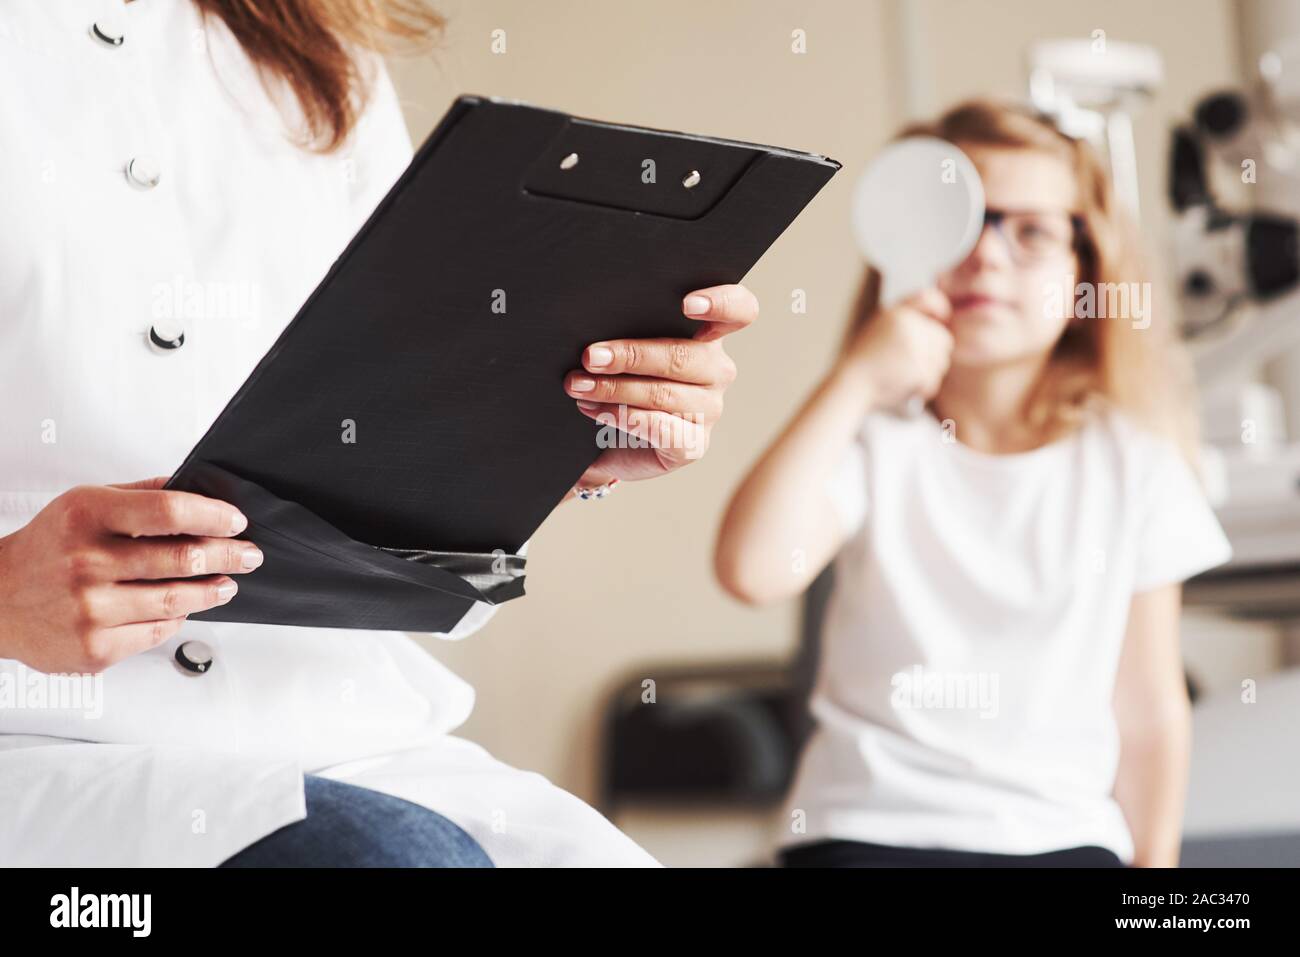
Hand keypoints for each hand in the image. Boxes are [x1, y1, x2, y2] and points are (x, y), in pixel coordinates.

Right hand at [0, 479, 262, 673]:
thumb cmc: (46, 548)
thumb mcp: (84, 505)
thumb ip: (140, 496)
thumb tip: (197, 489)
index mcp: (87, 516)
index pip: (169, 511)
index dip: (213, 516)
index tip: (235, 521)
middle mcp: (87, 562)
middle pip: (182, 558)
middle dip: (228, 555)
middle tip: (249, 554)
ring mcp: (91, 609)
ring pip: (177, 600)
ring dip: (212, 591)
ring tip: (226, 583)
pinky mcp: (95, 647)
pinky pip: (157, 632)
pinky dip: (177, 618)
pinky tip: (183, 607)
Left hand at [562, 284, 755, 492]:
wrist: (608, 441)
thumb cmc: (620, 382)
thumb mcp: (625, 351)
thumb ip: (625, 330)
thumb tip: (594, 323)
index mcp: (708, 336)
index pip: (738, 311)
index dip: (722, 302)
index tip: (687, 304)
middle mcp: (716, 371)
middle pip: (685, 356)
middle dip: (632, 355)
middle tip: (590, 356)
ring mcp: (709, 410)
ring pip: (665, 393)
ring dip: (615, 388)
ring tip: (578, 385)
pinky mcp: (693, 444)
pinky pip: (662, 429)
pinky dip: (623, 417)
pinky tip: (594, 410)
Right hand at [840, 287, 953, 410]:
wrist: (849, 387)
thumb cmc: (864, 362)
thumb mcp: (878, 329)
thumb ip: (905, 320)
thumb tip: (943, 314)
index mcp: (896, 313)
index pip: (931, 298)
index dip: (940, 309)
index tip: (941, 319)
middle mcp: (907, 325)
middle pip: (943, 338)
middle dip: (933, 353)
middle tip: (910, 365)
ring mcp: (913, 346)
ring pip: (942, 361)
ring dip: (929, 373)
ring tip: (903, 377)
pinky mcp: (918, 369)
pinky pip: (933, 380)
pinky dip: (923, 388)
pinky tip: (904, 388)